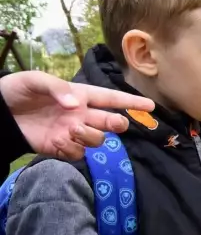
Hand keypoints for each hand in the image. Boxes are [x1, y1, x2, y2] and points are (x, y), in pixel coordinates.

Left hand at [0, 71, 154, 159]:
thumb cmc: (17, 90)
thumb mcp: (35, 80)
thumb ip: (57, 89)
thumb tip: (76, 106)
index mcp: (80, 95)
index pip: (111, 99)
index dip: (131, 102)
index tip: (150, 106)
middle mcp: (81, 115)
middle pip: (110, 122)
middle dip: (117, 124)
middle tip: (114, 124)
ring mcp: (71, 132)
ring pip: (97, 140)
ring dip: (90, 137)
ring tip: (71, 131)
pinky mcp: (59, 148)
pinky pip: (77, 154)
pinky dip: (71, 150)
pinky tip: (57, 142)